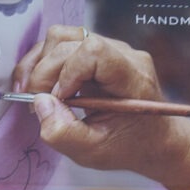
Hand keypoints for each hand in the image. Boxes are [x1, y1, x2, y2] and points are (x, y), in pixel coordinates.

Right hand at [10, 26, 189, 179]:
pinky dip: (45, 62)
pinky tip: (42, 86)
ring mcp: (111, 49)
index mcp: (132, 79)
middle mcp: (124, 55)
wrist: (153, 140)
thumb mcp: (93, 152)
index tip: (59, 99)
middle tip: (37, 104)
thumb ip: (64, 133)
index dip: (67, 71)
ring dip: (40, 64)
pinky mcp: (99, 51)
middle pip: (70, 42)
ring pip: (62, 37)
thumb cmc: (129, 146)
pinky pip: (64, 43)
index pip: (94, 51)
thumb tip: (40, 103)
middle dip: (45, 73)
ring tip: (36, 93)